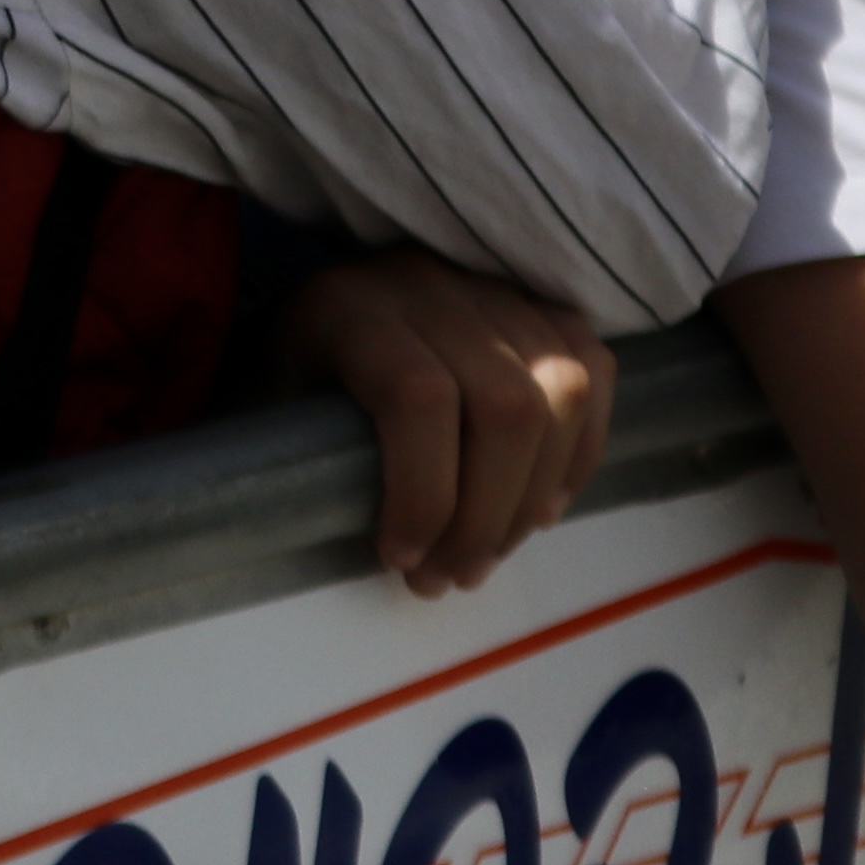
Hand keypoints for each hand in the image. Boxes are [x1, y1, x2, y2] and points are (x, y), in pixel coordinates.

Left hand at [276, 251, 616, 597]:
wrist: (309, 316)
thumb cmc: (285, 386)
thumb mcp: (270, 419)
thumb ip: (312, 470)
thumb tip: (392, 553)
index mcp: (347, 310)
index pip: (417, 397)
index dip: (424, 493)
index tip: (401, 559)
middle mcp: (426, 285)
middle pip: (506, 405)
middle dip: (486, 519)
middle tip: (449, 578)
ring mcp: (490, 289)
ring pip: (563, 392)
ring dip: (534, 498)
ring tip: (489, 553)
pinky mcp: (538, 304)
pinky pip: (594, 374)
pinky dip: (579, 454)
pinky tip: (540, 508)